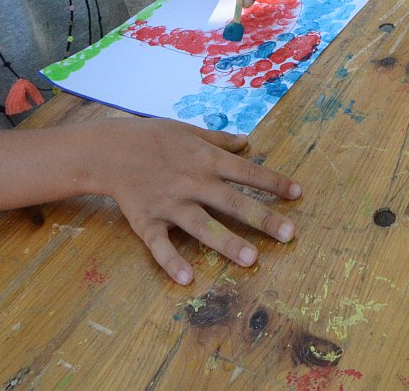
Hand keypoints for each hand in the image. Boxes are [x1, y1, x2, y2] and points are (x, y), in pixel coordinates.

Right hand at [94, 117, 300, 284]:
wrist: (110, 149)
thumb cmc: (154, 137)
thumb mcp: (189, 131)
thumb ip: (219, 139)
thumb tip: (248, 141)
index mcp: (206, 159)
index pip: (247, 172)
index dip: (273, 182)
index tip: (298, 193)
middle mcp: (192, 183)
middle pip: (232, 202)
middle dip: (261, 218)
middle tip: (289, 234)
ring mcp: (170, 204)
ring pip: (203, 226)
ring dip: (227, 242)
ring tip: (251, 260)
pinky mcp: (148, 222)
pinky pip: (161, 245)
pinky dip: (172, 261)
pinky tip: (187, 278)